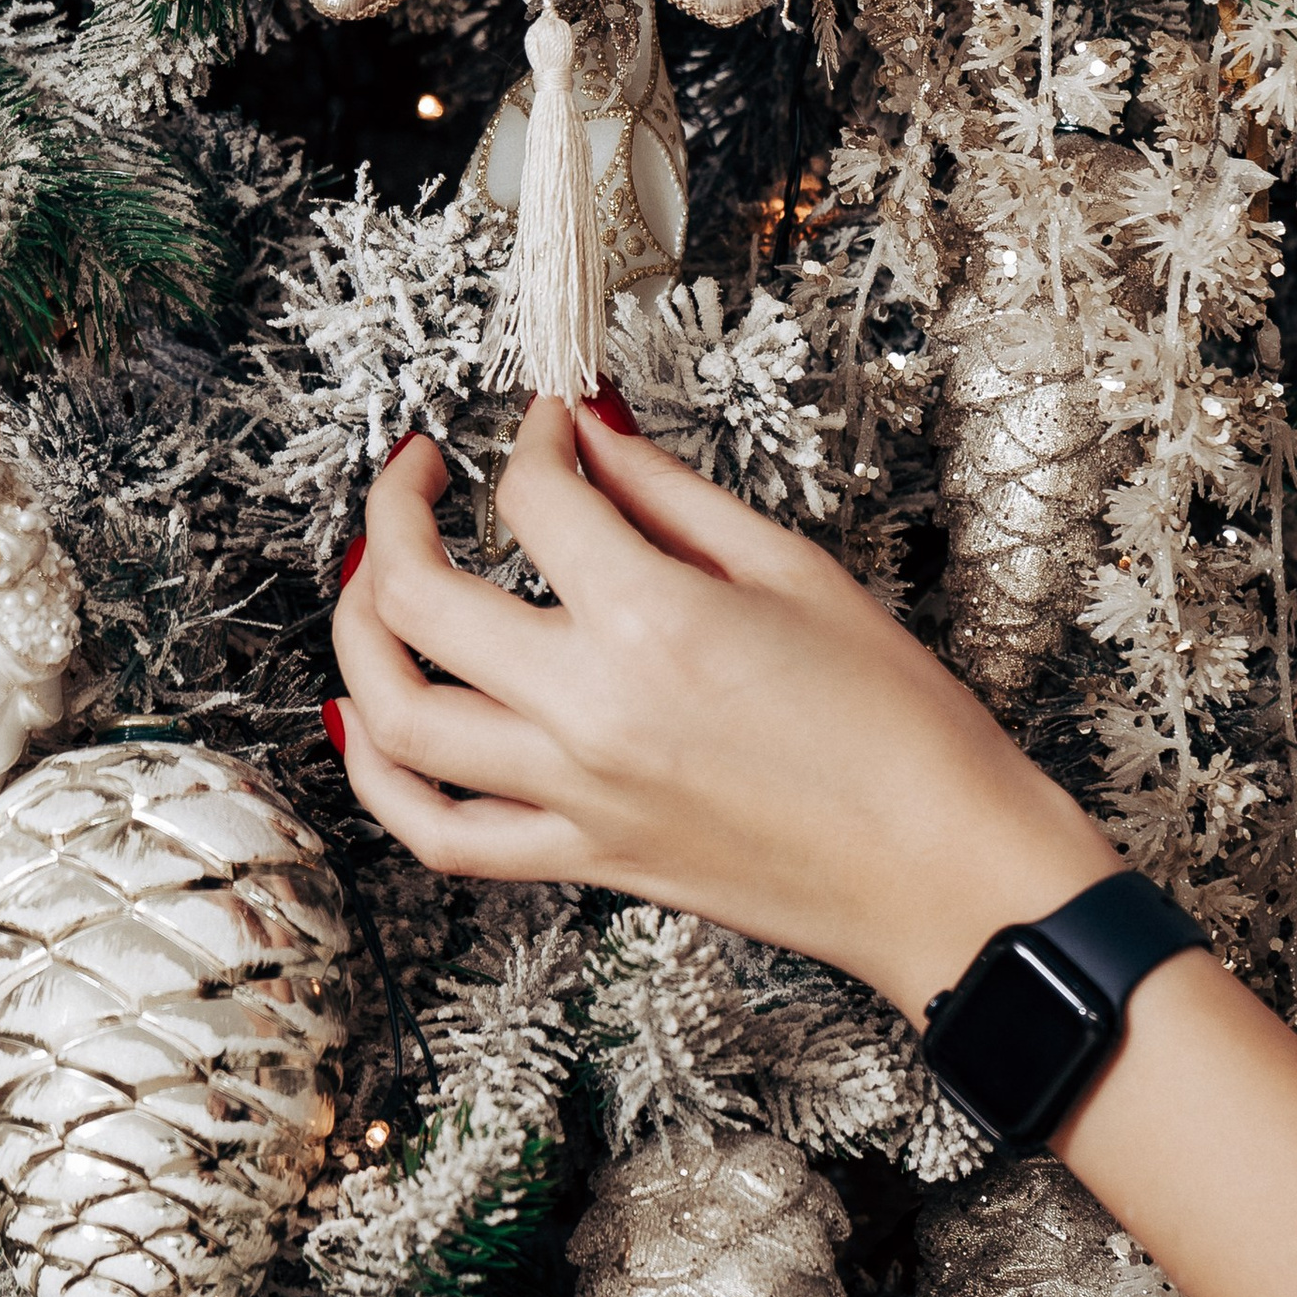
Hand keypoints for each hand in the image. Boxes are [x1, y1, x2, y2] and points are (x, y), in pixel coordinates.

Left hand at [326, 395, 1116, 1020]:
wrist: (941, 870)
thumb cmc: (899, 729)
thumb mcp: (794, 572)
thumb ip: (671, 495)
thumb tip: (594, 435)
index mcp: (652, 621)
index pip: (533, 499)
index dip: (531, 439)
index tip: (549, 426)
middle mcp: (589, 711)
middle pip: (416, 597)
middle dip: (396, 512)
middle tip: (418, 474)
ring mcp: (572, 796)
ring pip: (395, 716)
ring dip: (356, 635)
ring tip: (371, 582)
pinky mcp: (581, 860)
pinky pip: (438, 832)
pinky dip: (379, 779)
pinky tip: (365, 725)